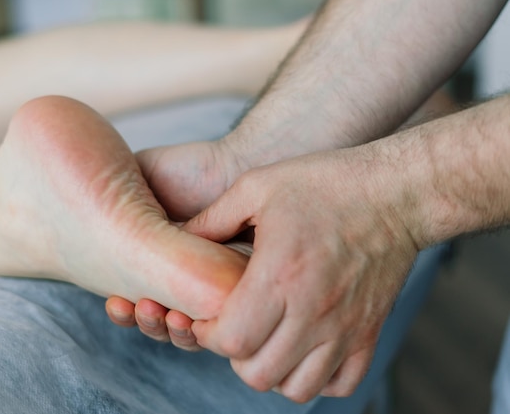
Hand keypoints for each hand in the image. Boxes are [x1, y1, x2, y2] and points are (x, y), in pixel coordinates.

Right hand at [105, 139, 248, 348]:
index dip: (122, 309)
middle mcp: (179, 279)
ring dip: (162, 329)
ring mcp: (206, 289)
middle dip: (138, 320)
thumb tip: (88, 232)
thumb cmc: (186, 172)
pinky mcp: (233, 296)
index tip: (114, 302)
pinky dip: (194, 331)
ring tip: (156, 311)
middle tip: (130, 306)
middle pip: (154, 319)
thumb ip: (111, 205)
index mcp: (153, 261)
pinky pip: (213, 327)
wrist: (231, 168)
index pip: (132, 300)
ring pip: (181, 330)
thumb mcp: (136, 184)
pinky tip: (184, 318)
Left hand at [184, 143, 420, 401]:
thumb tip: (176, 239)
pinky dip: (315, 378)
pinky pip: (339, 384)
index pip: (231, 341)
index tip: (206, 317)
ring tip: (267, 340)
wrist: (396, 193)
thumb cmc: (325, 184)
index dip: (207, 335)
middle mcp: (313, 311)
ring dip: (271, 371)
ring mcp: (345, 328)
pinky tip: (303, 349)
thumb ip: (211, 219)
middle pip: (258, 374)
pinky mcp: (369, 333)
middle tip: (235, 328)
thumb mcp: (257, 186)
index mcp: (279, 275)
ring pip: (296, 388)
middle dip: (234, 356)